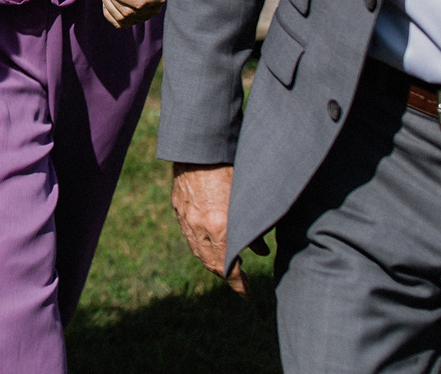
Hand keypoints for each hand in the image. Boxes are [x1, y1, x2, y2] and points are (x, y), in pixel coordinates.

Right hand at [170, 162, 264, 292]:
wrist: (200, 146)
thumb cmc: (230, 169)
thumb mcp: (247, 200)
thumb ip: (254, 228)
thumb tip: (261, 250)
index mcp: (220, 226)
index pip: (230, 267)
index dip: (239, 284)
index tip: (246, 293)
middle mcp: (200, 226)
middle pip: (211, 263)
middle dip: (224, 273)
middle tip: (237, 277)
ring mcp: (186, 217)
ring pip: (197, 251)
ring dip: (211, 260)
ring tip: (223, 262)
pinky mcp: (178, 207)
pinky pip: (189, 234)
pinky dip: (199, 244)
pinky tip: (207, 241)